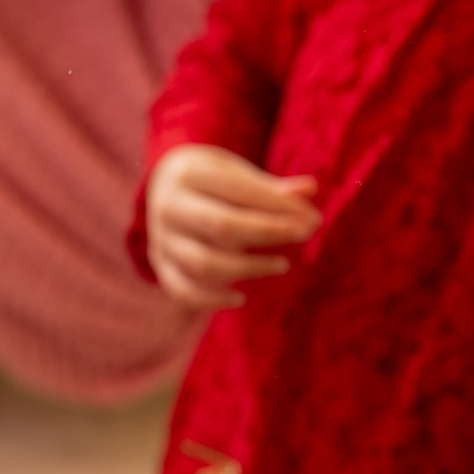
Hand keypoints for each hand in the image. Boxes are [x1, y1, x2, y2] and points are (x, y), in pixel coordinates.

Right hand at [144, 144, 319, 310]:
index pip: (240, 192)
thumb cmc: (213, 180)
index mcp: (189, 174)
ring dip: (250, 268)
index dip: (280, 207)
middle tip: (305, 234)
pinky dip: (212, 300)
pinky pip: (183, 291)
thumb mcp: (237, 172)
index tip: (312, 218)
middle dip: (269, 233)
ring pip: (205, 263)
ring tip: (282, 264)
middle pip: (222, 226)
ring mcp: (162, 238)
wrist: (162, 185)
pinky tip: (240, 298)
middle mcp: (169, 205)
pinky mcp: (161, 265)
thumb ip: (271, 187)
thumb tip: (310, 190)